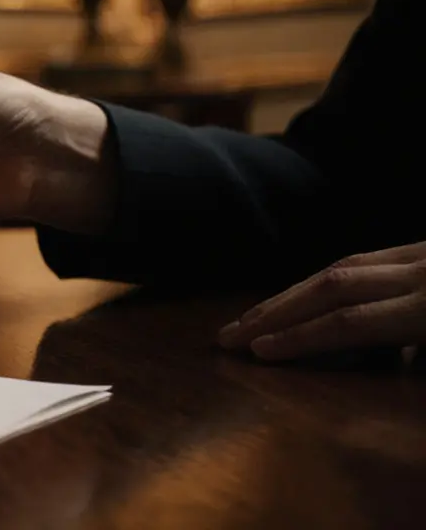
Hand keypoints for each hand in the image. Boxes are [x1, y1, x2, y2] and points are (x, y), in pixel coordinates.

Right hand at [218, 242, 425, 360]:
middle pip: (333, 285)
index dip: (300, 337)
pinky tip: (310, 293)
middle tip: (229, 333)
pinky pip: (368, 258)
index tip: (256, 351)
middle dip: (276, 311)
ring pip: (344, 265)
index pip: (350, 322)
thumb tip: (371, 380)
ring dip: (294, 292)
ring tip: (255, 315)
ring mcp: (423, 254)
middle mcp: (421, 273)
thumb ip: (419, 363)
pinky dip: (328, 278)